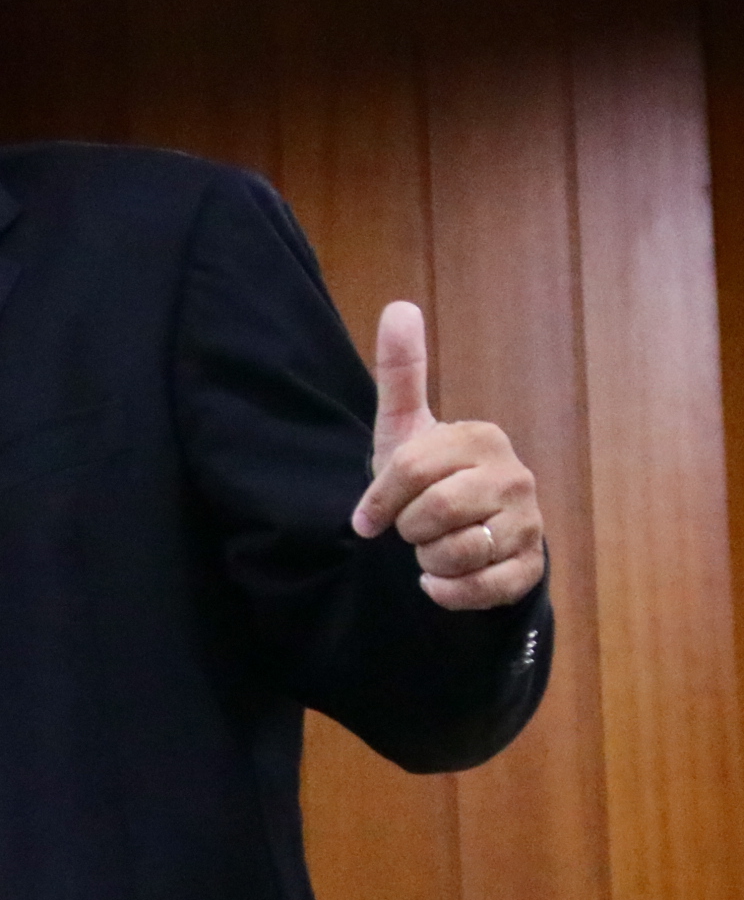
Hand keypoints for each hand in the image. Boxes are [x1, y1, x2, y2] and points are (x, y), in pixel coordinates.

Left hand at [349, 302, 544, 609]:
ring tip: (434, 547)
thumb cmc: (426, 480)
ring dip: (428, 560)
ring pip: (456, 553)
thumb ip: (401, 372)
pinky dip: (447, 592)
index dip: (378, 500)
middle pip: (430, 515)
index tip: (368, 516)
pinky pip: (479, 590)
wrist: (459, 537)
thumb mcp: (405, 428)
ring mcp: (530, 524)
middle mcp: (516, 477)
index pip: (408, 470)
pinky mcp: (530, 569)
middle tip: (413, 527)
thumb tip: (398, 307)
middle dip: (407, 530)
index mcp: (482, 438)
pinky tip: (442, 578)